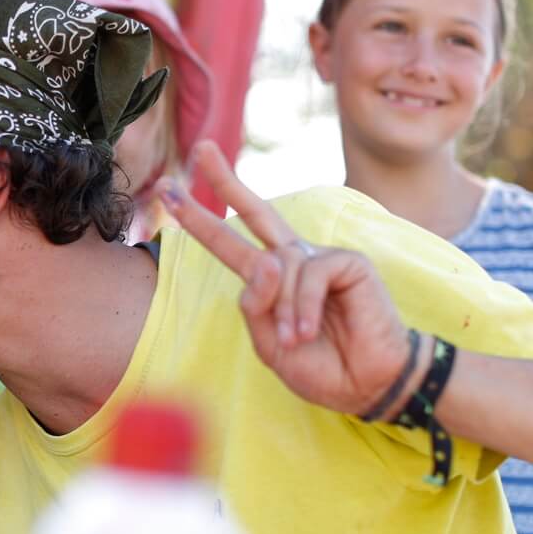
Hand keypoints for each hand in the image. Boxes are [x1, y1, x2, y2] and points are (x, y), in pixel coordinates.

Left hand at [156, 142, 415, 417]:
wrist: (365, 384)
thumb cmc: (319, 365)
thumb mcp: (270, 343)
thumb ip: (256, 307)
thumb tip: (263, 262)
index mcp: (270, 277)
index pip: (230, 241)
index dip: (200, 219)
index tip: (167, 191)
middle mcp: (293, 259)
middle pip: (255, 211)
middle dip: (226, 181)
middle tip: (200, 149)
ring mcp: (320, 257)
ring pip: (278, 269)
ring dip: (284, 312)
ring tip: (298, 339)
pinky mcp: (348, 262)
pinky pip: (309, 274)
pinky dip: (303, 307)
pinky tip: (310, 329)